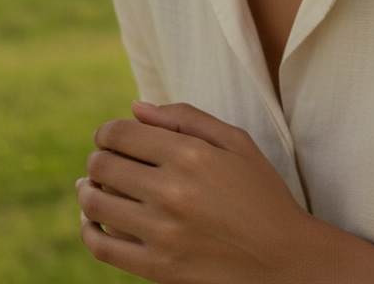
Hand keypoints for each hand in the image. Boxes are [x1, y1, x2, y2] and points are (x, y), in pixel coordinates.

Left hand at [77, 100, 321, 283]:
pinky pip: (103, 248)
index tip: (109, 137)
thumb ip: (185, 117)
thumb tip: (135, 106)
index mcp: (190, 155)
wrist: (285, 261)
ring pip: (96, 205)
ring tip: (91, 188)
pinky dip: (89, 231)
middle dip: (97, 158)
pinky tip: (93, 222)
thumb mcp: (235, 141)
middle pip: (103, 166)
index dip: (106, 132)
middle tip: (104, 161)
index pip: (120, 133)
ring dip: (87, 191)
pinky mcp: (158, 268)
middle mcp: (172, 191)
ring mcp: (162, 233)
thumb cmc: (261, 194)